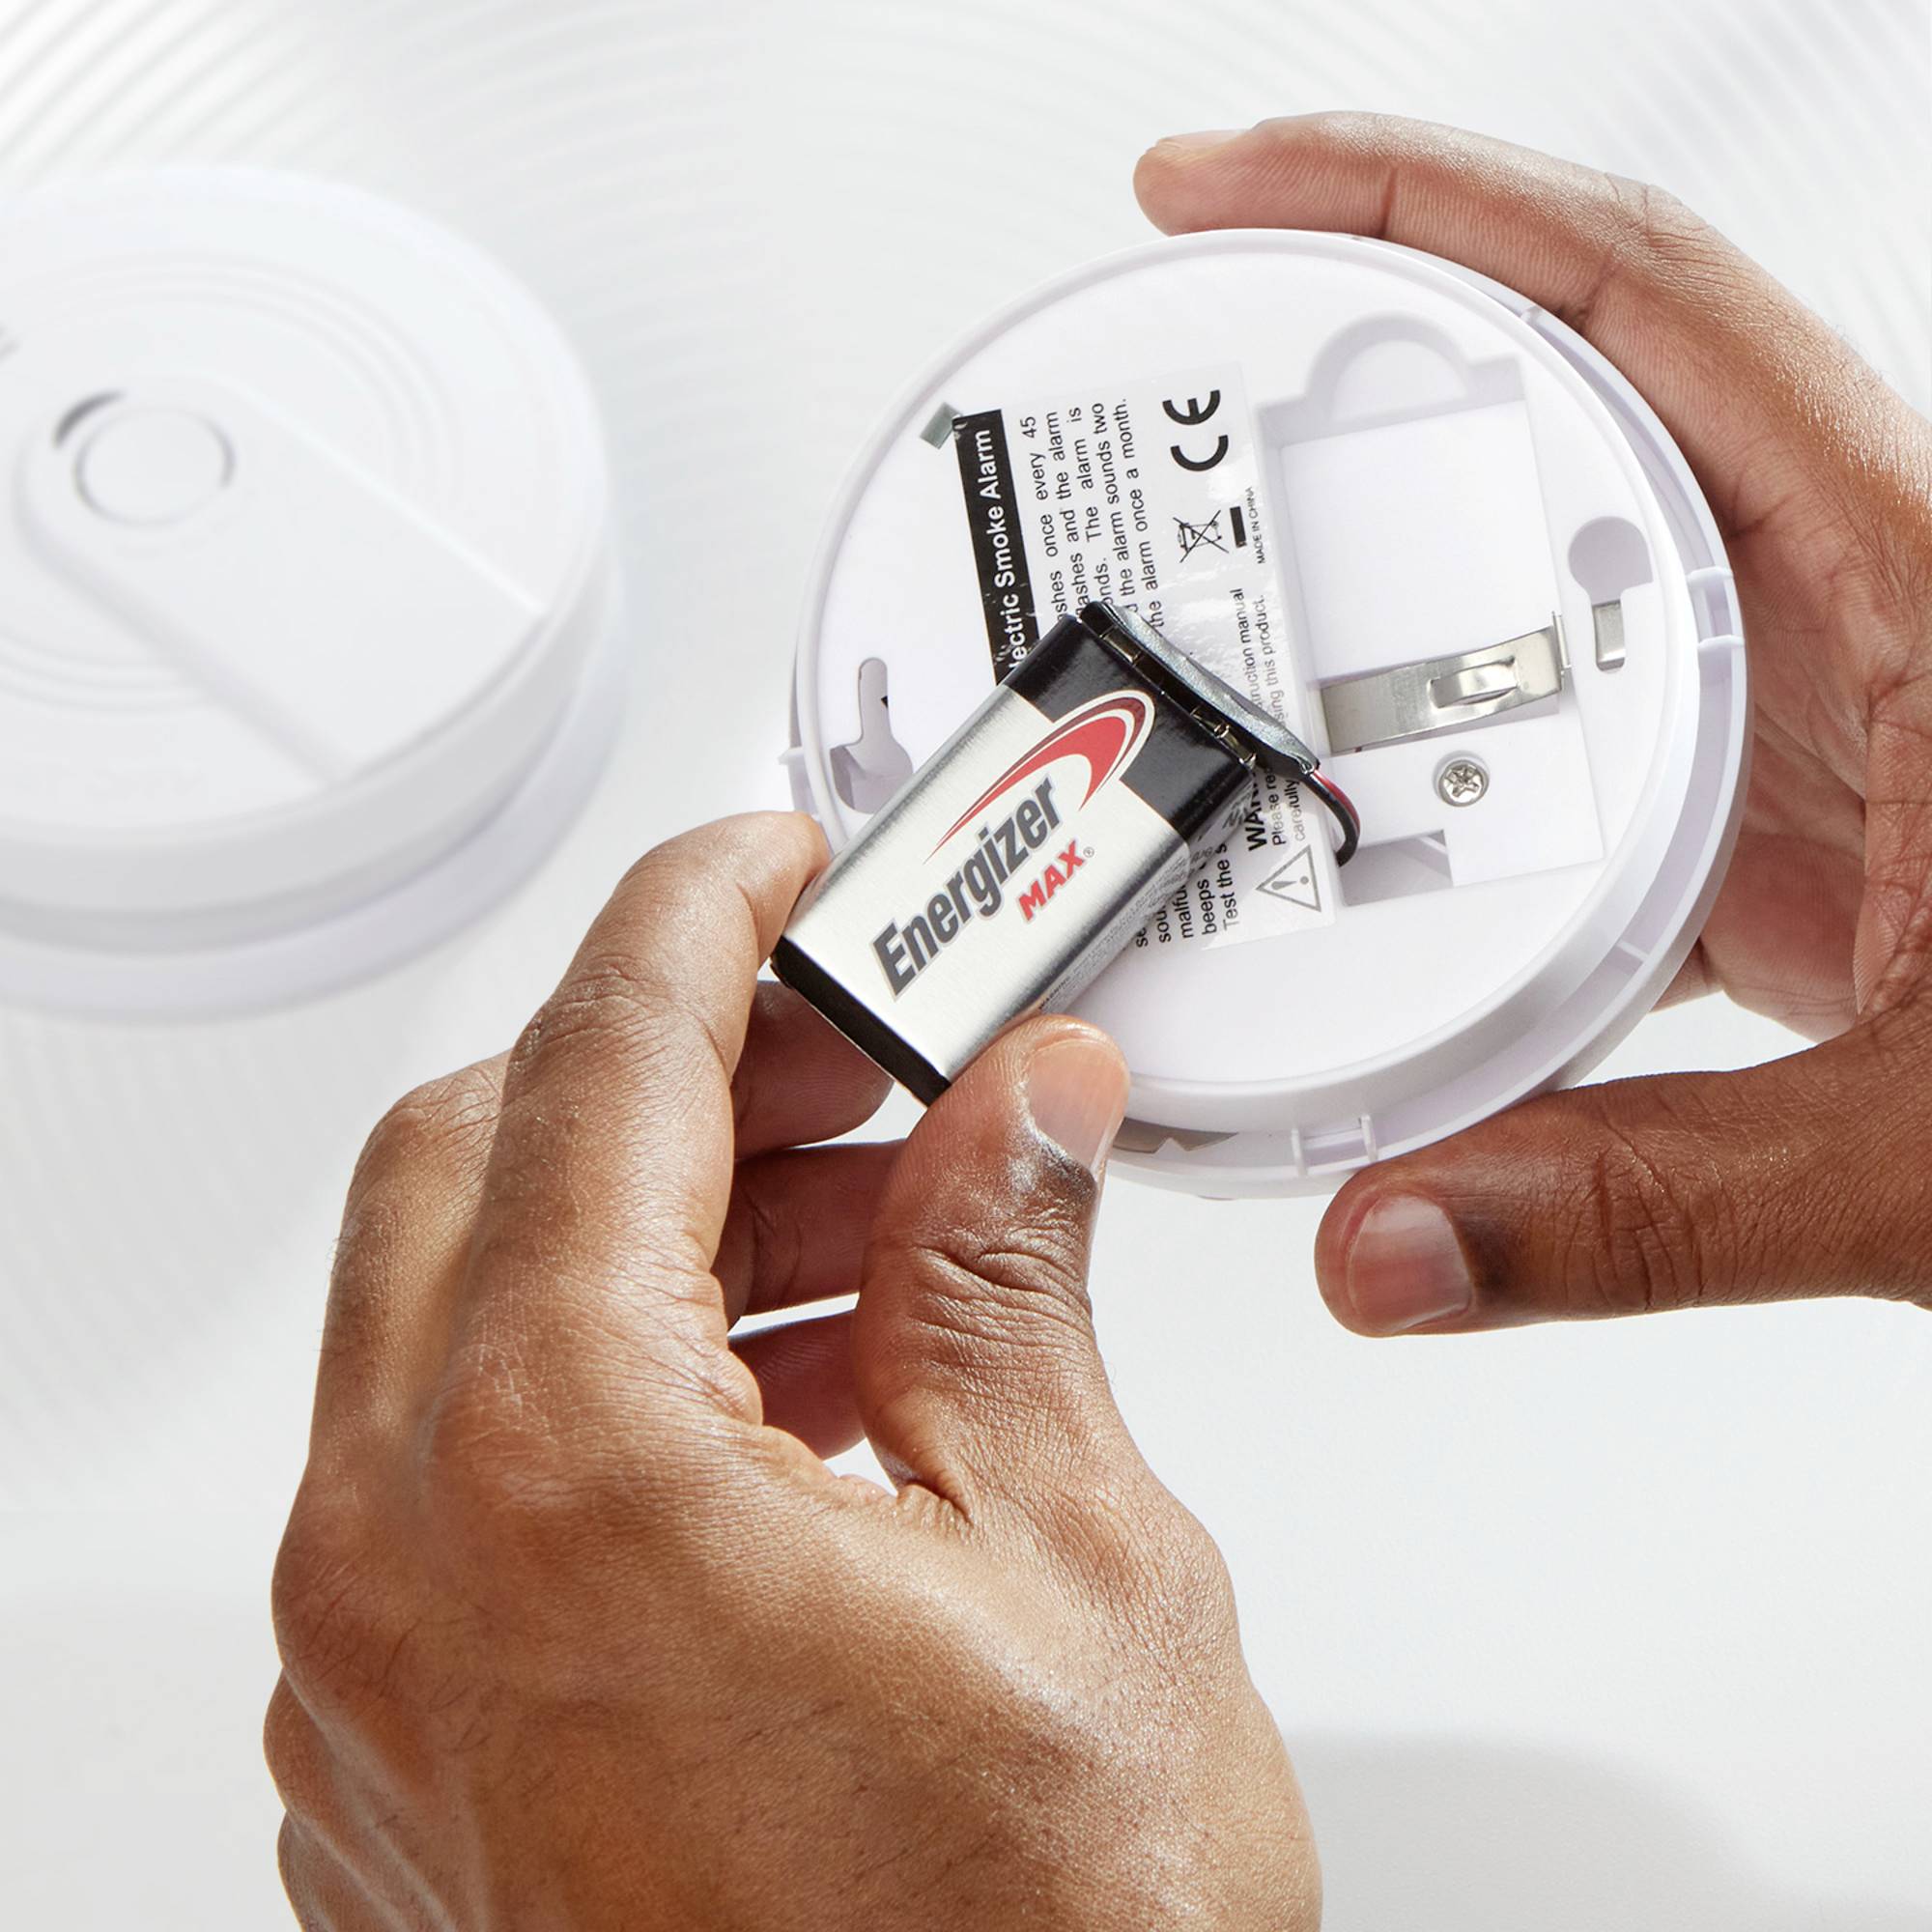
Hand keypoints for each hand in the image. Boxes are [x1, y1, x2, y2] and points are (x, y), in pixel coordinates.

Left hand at [266, 813, 1314, 1929]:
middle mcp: (407, 1567)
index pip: (605, 1062)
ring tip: (875, 1220)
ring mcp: (380, 1676)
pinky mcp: (413, 1755)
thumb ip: (1015, 1281)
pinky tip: (797, 1393)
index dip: (704, 914)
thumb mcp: (1085, 1569)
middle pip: (486, 1159)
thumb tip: (1022, 1109)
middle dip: (676, 1061)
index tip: (774, 856)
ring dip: (658, 1221)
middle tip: (854, 1041)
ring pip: (463, 1308)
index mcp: (561, 1474)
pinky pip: (466, 1465)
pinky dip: (612, 1371)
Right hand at [1138, 114, 1931, 1331]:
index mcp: (1925, 584)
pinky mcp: (1791, 814)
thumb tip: (1385, 1236)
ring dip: (1385, 572)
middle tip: (1165, 383)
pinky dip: (1447, 750)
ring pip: (1556, 571)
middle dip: (1345, 363)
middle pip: (1563, 400)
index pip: (1637, 300)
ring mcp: (1818, 706)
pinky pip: (1575, 730)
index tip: (1230, 192)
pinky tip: (1360, 810)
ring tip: (1217, 594)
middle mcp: (1860, 608)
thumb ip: (1648, 1205)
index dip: (1410, 204)